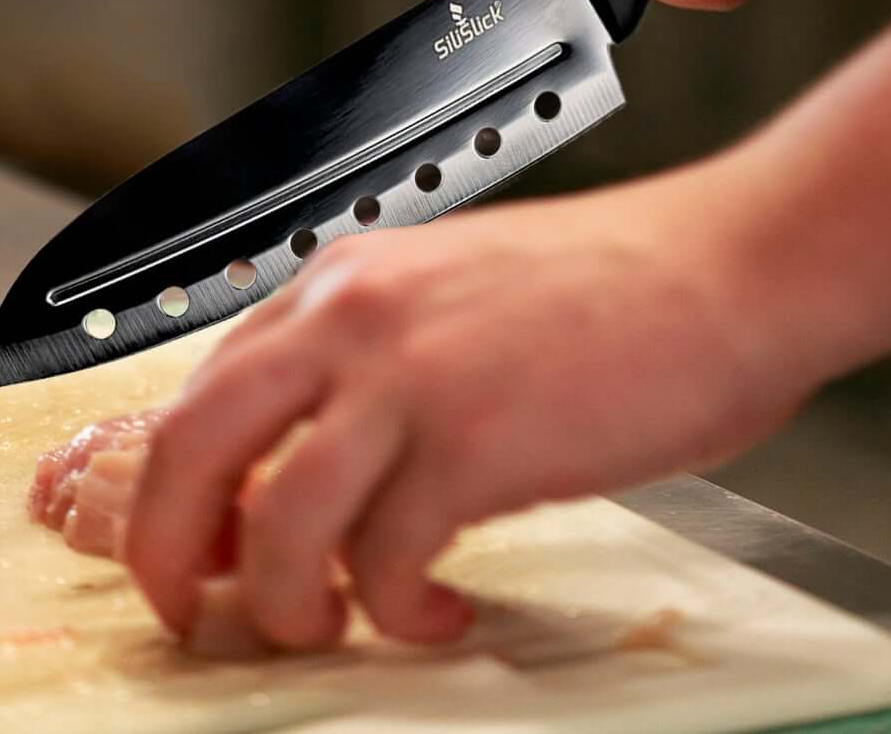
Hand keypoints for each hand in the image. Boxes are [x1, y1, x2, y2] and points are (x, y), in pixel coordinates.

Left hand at [124, 159, 807, 650]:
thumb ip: (376, 356)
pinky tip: (439, 612)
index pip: (205, 385)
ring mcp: (406, 376)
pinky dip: (398, 613)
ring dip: (285, 603)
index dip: (179, 484)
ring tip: (331, 624)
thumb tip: (319, 453)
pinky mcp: (473, 443)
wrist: (724, 267)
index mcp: (345, 279)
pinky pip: (384, 564)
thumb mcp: (456, 291)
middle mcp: (352, 315)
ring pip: (274, 523)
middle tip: (191, 610)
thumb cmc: (615, 285)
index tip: (194, 544)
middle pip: (191, 445)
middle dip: (166, 549)